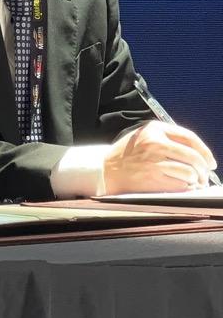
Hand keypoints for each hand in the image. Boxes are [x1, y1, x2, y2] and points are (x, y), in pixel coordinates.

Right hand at [102, 121, 216, 194]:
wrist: (106, 169)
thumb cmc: (127, 153)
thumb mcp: (144, 135)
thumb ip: (167, 137)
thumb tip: (197, 151)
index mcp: (154, 129)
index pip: (189, 138)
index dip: (205, 151)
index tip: (210, 161)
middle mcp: (155, 143)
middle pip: (192, 156)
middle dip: (204, 168)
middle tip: (205, 175)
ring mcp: (154, 162)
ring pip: (189, 172)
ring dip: (196, 180)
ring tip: (195, 182)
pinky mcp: (152, 179)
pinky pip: (180, 185)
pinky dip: (186, 188)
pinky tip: (184, 187)